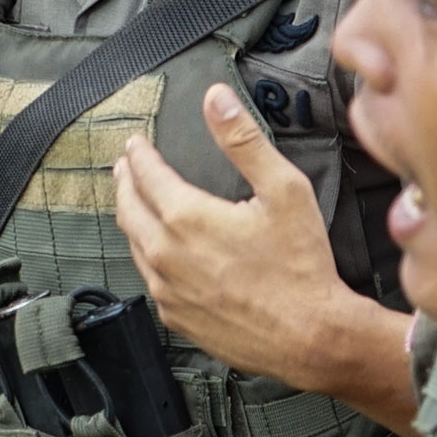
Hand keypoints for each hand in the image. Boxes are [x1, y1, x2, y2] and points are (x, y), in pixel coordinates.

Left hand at [117, 82, 360, 389]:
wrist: (310, 336)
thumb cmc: (301, 266)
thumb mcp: (283, 190)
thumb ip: (244, 141)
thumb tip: (216, 100)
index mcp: (186, 218)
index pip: (146, 174)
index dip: (140, 154)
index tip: (136, 144)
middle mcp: (166, 254)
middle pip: (129, 209)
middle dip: (126, 182)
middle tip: (126, 167)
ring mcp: (167, 290)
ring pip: (135, 245)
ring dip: (132, 218)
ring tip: (136, 203)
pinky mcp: (176, 317)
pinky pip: (150, 279)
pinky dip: (148, 256)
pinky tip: (159, 251)